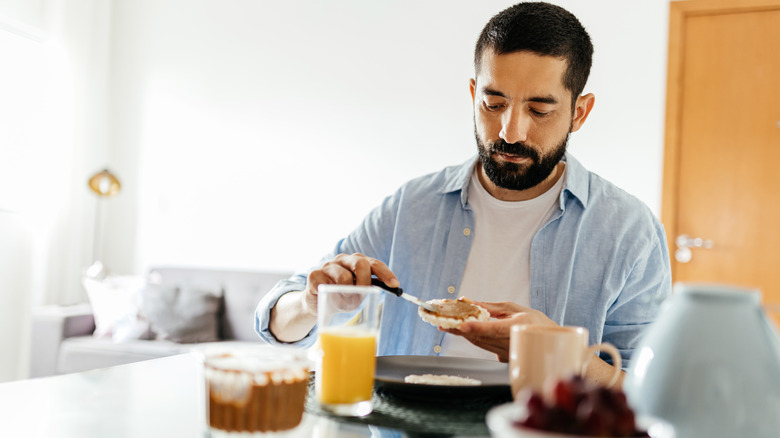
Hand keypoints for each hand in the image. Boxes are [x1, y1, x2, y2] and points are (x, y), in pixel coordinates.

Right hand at [302, 253, 398, 314]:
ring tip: (345, 303)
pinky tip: (331, 301)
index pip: (374, 263)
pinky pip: (328, 286)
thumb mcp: (358, 293)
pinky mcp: (314, 274)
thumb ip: (369, 289)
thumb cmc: (342, 296)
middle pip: (360, 264)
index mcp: (356, 261)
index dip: (385, 273)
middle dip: (365, 282)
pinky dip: (333, 298)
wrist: (317, 304)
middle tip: (363, 296)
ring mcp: (328, 265)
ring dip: (348, 295)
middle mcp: (343, 259)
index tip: (394, 285)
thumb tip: (384, 290)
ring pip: (344, 277)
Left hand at [442, 300, 556, 361]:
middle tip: (441, 322)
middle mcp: (511, 343)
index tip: (463, 325)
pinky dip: (471, 337)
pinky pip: (483, 346)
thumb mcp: (514, 308)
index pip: (495, 329)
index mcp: (518, 328)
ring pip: (479, 343)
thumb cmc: (533, 320)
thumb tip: (469, 302)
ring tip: (445, 324)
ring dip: (461, 333)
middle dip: (459, 329)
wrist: (548, 341)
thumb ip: (490, 307)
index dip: (478, 328)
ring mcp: (506, 354)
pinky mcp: (502, 358)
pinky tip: (460, 330)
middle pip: (480, 337)